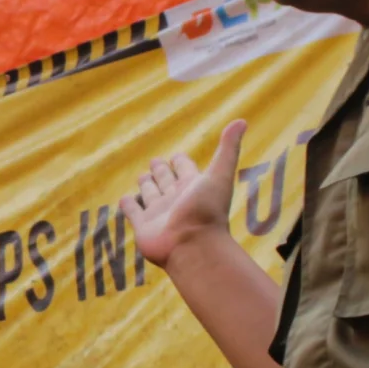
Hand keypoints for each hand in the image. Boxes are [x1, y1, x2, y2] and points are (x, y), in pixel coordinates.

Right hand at [121, 120, 246, 269]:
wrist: (193, 246)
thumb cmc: (208, 210)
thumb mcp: (220, 174)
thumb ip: (228, 148)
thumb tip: (241, 121)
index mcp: (193, 186)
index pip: (185, 169)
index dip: (181, 162)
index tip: (177, 156)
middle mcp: (176, 199)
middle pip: (166, 180)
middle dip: (161, 171)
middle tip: (155, 162)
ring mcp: (159, 213)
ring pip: (150, 195)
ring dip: (147, 185)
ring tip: (143, 177)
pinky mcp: (143, 226)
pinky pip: (133, 212)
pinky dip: (129, 204)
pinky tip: (127, 198)